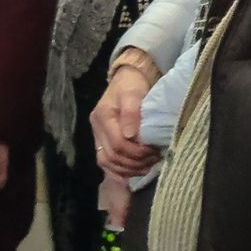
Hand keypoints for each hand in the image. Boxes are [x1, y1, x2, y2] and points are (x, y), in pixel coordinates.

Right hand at [91, 62, 161, 177]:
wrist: (126, 80)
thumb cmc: (132, 85)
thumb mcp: (133, 93)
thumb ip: (131, 113)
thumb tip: (130, 135)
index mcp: (102, 116)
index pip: (117, 143)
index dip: (136, 151)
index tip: (153, 150)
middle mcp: (96, 128)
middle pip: (112, 156)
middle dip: (135, 162)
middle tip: (154, 158)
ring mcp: (98, 136)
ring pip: (107, 163)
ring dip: (128, 168)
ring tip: (147, 165)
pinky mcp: (102, 141)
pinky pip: (107, 163)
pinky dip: (121, 170)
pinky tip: (135, 169)